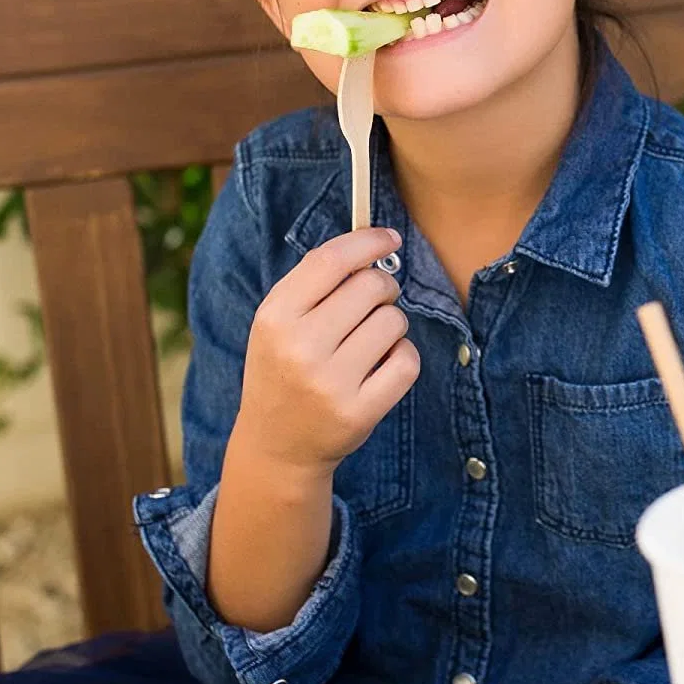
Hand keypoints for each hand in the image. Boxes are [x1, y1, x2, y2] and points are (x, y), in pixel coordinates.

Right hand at [234, 227, 419, 476]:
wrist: (276, 445)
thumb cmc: (283, 369)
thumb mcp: (278, 322)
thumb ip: (315, 282)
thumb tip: (370, 241)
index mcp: (275, 317)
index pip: (331, 260)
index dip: (367, 241)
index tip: (389, 238)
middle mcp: (300, 347)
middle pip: (371, 286)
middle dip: (382, 288)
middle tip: (373, 304)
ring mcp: (330, 383)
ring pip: (394, 321)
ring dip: (391, 325)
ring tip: (369, 341)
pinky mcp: (359, 411)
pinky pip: (407, 361)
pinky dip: (402, 356)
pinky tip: (382, 365)